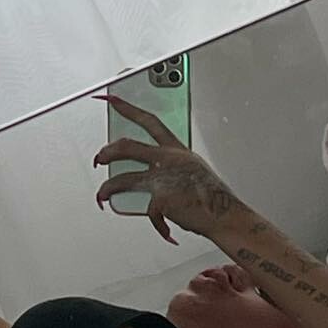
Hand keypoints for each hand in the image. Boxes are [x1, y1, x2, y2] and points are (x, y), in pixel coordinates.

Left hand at [94, 95, 241, 244]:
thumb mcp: (193, 170)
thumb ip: (172, 166)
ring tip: (102, 195)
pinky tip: (164, 228)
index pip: (149, 122)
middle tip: (100, 158)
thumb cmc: (212, 196)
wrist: (226, 216)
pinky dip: (157, 223)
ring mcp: (163, 178)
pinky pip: (149, 212)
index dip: (128, 108)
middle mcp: (168, 159)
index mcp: (177, 150)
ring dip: (108, 188)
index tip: (112, 99)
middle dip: (108, 152)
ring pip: (123, 179)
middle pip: (127, 147)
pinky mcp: (161, 199)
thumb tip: (152, 173)